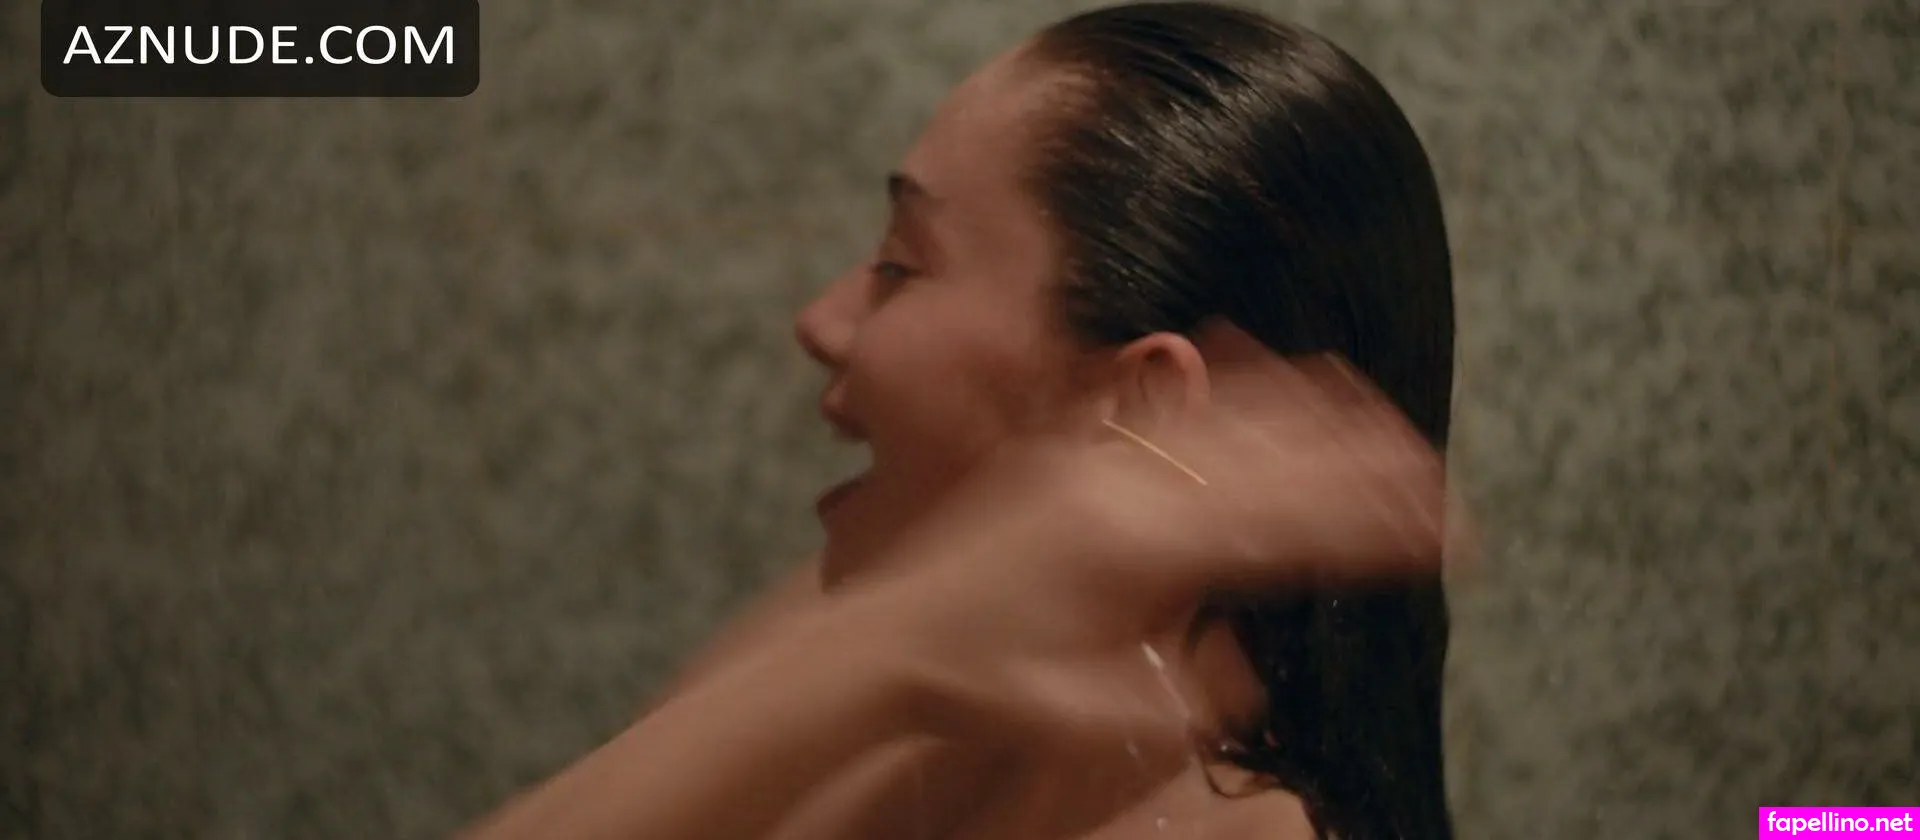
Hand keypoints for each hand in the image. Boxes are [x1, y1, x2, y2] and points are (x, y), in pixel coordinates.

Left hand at [836, 324, 1468, 771]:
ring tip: (1371, 405)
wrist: (884, 639)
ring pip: (1219, 412)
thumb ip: (1176, 696)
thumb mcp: (1081, 714)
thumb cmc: (980, 686)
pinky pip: (1156, 398)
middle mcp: (1121, 484)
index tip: (1441, 527)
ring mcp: (1089, 457)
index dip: (1370, 524)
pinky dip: (1215, 379)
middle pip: (1268, 454)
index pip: (1284, 525)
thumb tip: (1250, 665)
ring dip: (1302, 406)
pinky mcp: (1062, 450)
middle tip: (1433, 470)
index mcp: (1138, 549)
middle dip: (1359, 460)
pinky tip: (1240, 354)